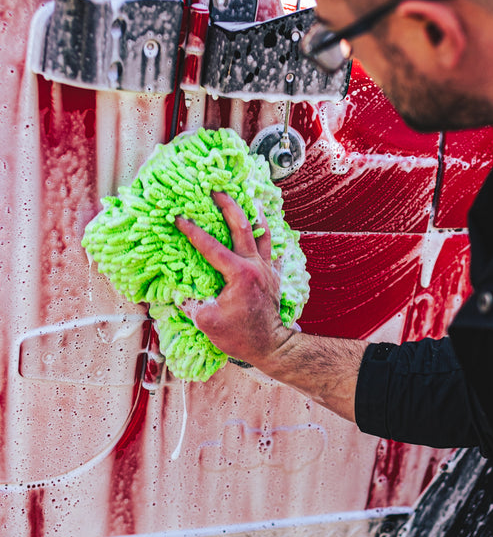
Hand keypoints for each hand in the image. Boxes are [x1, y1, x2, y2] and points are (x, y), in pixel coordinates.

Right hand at [176, 191, 293, 368]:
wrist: (270, 347)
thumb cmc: (239, 336)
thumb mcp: (206, 322)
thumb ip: (188, 303)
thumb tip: (173, 292)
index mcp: (238, 274)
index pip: (211, 246)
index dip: (192, 231)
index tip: (178, 218)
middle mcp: (255, 265)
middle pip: (242, 226)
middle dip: (228, 205)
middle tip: (216, 189)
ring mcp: (267, 269)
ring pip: (264, 233)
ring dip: (254, 214)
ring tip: (247, 198)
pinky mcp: (274, 276)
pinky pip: (273, 249)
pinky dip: (268, 235)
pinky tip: (264, 227)